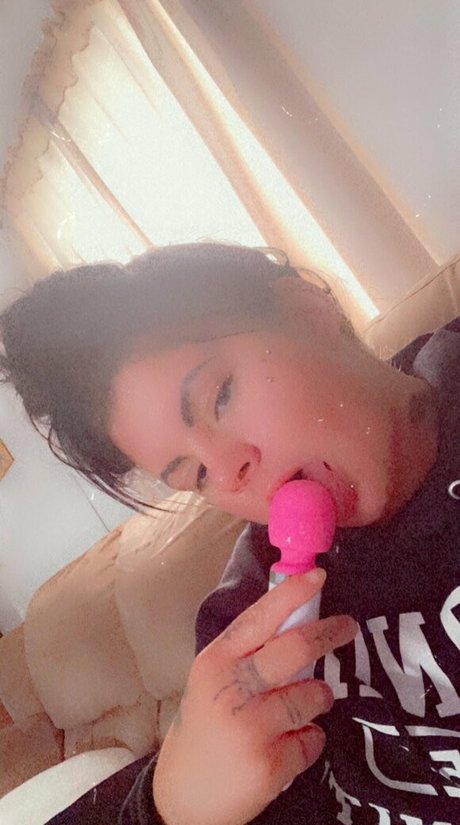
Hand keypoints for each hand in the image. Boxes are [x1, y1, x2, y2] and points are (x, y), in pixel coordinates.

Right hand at [153, 568, 356, 824]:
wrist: (184, 796)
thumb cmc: (205, 725)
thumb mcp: (213, 680)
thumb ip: (248, 654)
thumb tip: (300, 619)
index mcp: (216, 661)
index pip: (259, 618)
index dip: (292, 594)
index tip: (318, 576)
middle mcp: (231, 689)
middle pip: (295, 648)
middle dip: (329, 633)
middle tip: (348, 626)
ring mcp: (250, 728)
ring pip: (314, 695)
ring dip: (319, 698)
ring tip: (303, 706)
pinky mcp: (269, 764)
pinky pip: (314, 739)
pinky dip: (309, 739)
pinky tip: (288, 745)